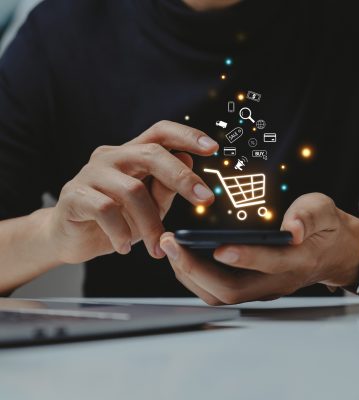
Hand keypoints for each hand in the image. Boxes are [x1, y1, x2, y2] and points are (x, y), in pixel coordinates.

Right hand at [45, 121, 217, 263]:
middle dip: (182, 177)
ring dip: (150, 223)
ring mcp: (90, 173)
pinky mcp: (74, 195)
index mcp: (132, 154)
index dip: (187, 135)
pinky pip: (105, 209)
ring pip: (132, 190)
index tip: (213, 148)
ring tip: (157, 248)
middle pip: (151, 154)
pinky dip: (121, 232)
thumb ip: (166, 187)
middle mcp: (111, 157)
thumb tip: (188, 160)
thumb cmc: (116, 219)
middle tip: (205, 200)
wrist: (71, 238)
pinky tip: (124, 246)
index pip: (161, 132)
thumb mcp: (149, 207)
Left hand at [160, 193, 358, 304]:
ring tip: (170, 248)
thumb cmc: (326, 228)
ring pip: (220, 295)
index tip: (217, 246)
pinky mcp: (252, 287)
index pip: (269, 264)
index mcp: (298, 261)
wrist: (334, 252)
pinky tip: (183, 256)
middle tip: (172, 244)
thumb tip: (292, 229)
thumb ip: (308, 216)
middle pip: (232, 290)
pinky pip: (219, 291)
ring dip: (190, 275)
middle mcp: (277, 281)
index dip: (245, 257)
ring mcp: (263, 288)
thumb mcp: (324, 211)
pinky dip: (196, 277)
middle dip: (196, 270)